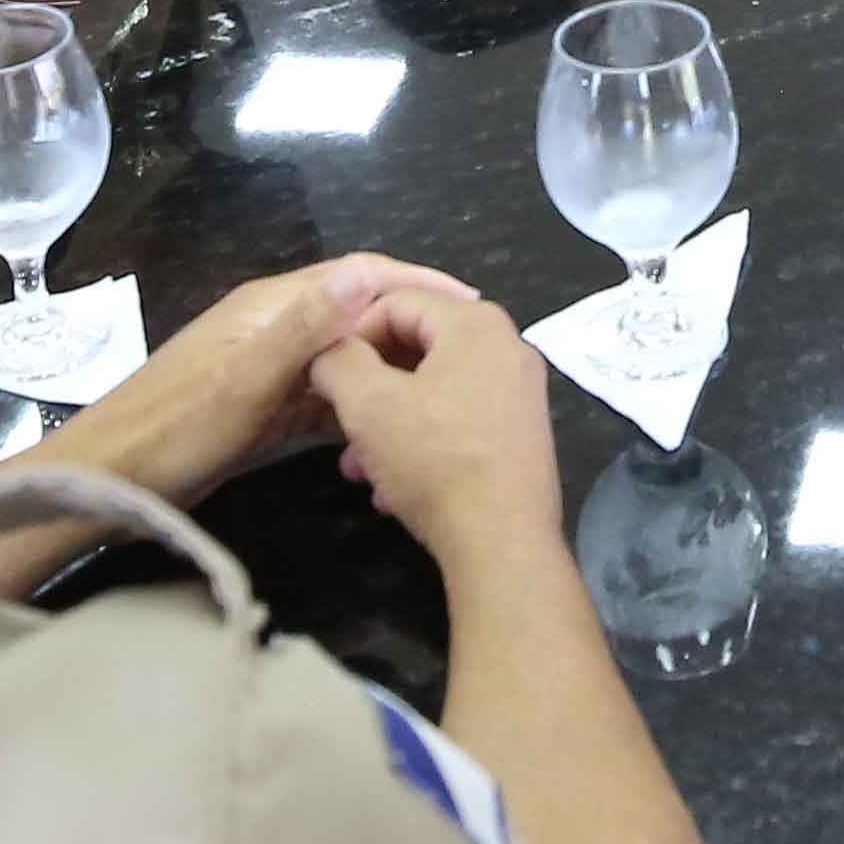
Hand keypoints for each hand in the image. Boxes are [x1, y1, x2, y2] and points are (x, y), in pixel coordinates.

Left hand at [84, 253, 479, 496]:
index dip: (417, 285)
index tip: (473, 306)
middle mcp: (275, 327)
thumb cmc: (176, 430)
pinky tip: (389, 430)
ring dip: (389, 370)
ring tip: (442, 395)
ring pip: (346, 358)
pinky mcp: (264, 408)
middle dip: (412, 330)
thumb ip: (305, 327)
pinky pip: (326, 397)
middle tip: (469, 362)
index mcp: (272, 306)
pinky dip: (359, 406)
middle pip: (358, 315)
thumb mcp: (244, 379)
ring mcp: (269, 368)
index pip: (360, 275)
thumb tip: (367, 272)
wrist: (112, 483)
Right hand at [308, 285, 571, 564]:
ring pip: (433, 392)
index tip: (323, 372)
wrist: (501, 541)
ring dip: (387, 425)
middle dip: (368, 388)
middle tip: (336, 421)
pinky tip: (391, 489)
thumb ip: (338, 361)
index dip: (349, 334)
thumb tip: (327, 350)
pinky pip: (458, 422)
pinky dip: (421, 445)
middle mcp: (507, 349)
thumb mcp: (367, 404)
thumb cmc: (434, 460)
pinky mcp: (521, 436)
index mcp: (476, 324)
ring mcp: (519, 394)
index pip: (395, 302)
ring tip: (356, 466)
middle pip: (417, 348)